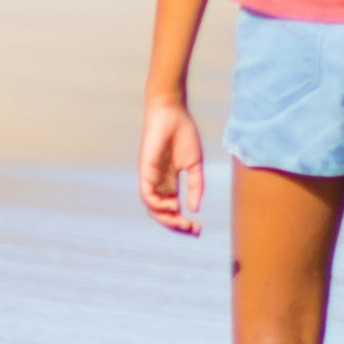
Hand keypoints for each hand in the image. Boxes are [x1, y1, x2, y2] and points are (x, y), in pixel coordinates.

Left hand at [142, 96, 205, 234]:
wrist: (172, 113)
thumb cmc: (183, 135)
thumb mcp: (194, 165)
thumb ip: (196, 186)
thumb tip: (194, 208)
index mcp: (170, 183)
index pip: (173, 211)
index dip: (184, 223)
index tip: (199, 229)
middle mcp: (158, 184)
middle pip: (162, 214)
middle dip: (176, 226)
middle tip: (192, 230)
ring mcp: (150, 179)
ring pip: (152, 209)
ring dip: (167, 219)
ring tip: (182, 221)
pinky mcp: (145, 171)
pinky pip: (147, 194)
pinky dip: (157, 204)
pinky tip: (173, 206)